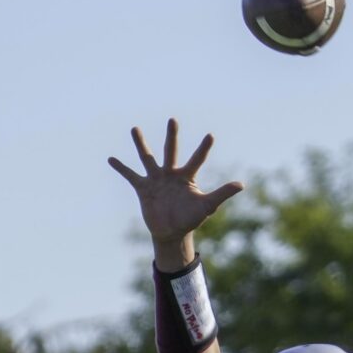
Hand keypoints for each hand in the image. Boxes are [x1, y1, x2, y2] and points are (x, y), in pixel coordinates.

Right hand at [106, 120, 244, 268]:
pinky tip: (111, 158)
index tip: (211, 135)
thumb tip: (242, 184)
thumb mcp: (207, 206)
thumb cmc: (191, 218)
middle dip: (172, 136)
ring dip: (141, 143)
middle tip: (173, 119)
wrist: (171, 232)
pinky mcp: (143, 188)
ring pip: (147, 158)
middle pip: (171, 151)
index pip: (197, 159)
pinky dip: (121, 168)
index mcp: (187, 177)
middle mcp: (170, 174)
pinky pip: (131, 175)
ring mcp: (156, 179)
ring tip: (135, 128)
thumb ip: (222, 193)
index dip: (204, 148)